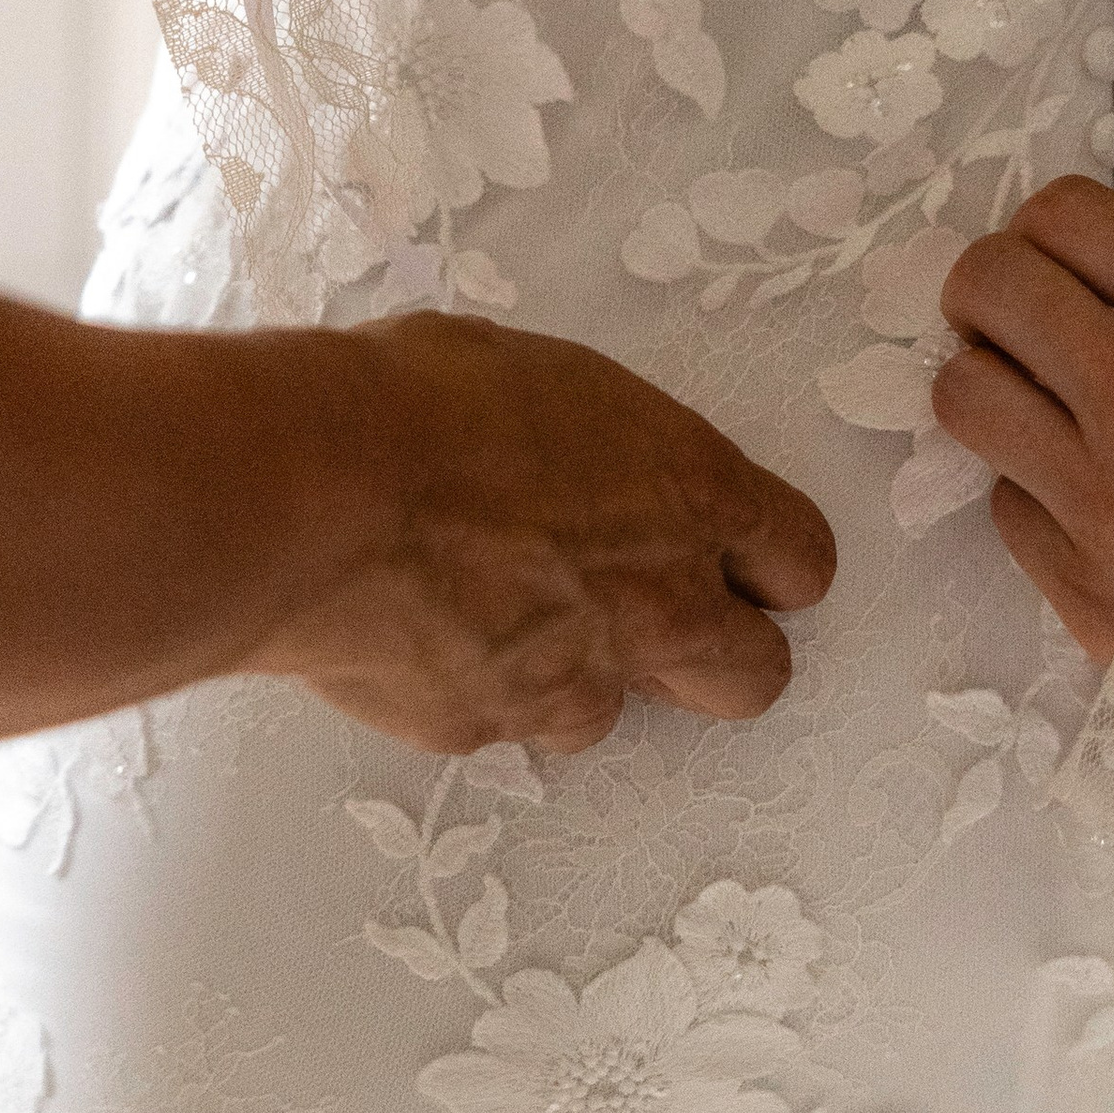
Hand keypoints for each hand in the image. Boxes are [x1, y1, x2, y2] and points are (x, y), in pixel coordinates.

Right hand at [249, 318, 836, 755]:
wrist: (311, 497)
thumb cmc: (418, 404)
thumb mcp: (539, 383)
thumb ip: (592, 446)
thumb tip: (568, 456)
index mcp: (690, 492)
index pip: (801, 558)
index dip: (774, 563)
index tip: (742, 557)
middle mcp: (656, 602)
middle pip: (755, 673)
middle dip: (720, 652)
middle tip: (656, 613)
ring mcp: (576, 679)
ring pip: (621, 711)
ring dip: (587, 674)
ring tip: (507, 612)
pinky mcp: (489, 729)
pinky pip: (510, 723)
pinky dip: (483, 689)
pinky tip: (425, 633)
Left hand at [933, 179, 1113, 758]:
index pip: (1067, 219)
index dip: (1050, 230)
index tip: (1066, 265)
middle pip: (988, 290)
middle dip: (993, 293)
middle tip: (1025, 325)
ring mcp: (1102, 509)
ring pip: (964, 401)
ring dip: (995, 389)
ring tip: (1043, 414)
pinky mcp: (1086, 601)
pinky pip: (1009, 512)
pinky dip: (1040, 497)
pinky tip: (1100, 513)